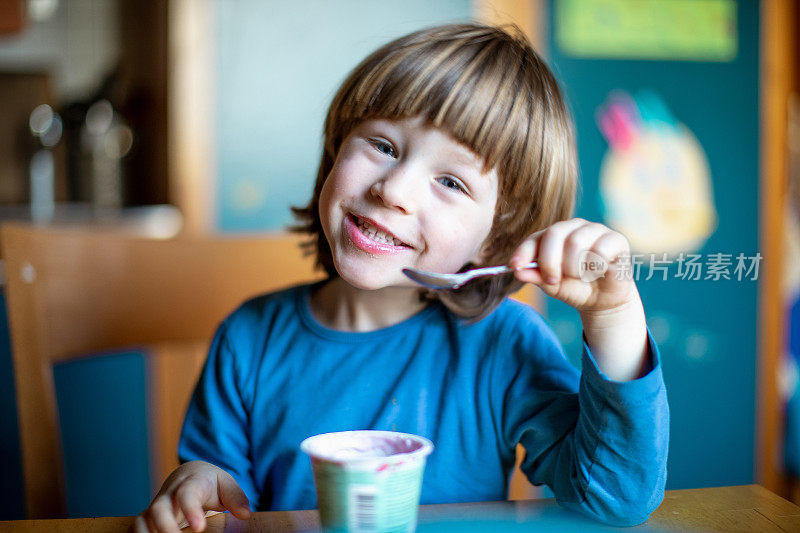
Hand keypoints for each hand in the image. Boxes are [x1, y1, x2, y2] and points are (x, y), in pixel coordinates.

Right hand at [133, 461, 250, 532]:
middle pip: (159, 507)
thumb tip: (245, 514)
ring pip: (144, 519)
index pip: (187, 493)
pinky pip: (136, 527)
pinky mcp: (149, 518)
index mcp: (191, 483)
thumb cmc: (210, 483)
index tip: (199, 527)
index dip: (190, 509)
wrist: (189, 475)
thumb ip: (236, 498)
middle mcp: (170, 495)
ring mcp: (157, 506)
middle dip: (164, 526)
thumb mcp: (226, 485)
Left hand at [509, 218, 638, 313]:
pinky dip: (595, 266)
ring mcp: (595, 230)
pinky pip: (600, 249)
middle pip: (554, 233)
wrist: (603, 301)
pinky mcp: (616, 239)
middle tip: (553, 281)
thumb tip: (517, 271)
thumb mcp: (551, 285)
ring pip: (576, 241)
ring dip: (573, 268)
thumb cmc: (574, 288)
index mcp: (553, 236)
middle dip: (549, 261)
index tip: (515, 267)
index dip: (524, 252)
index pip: (535, 238)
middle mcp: (573, 228)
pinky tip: (598, 272)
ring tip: (579, 277)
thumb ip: (536, 276)